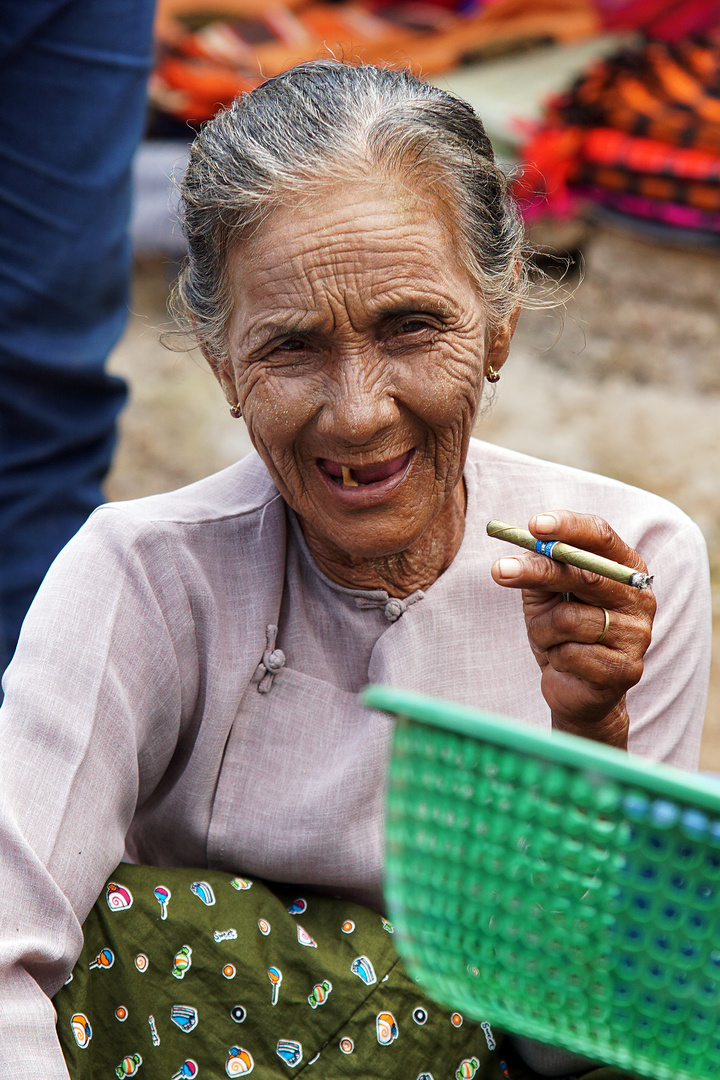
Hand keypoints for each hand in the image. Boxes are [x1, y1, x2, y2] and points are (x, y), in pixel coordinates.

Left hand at [490, 510, 655, 748]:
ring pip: (568, 618)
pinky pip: (569, 653)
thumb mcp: (546, 593)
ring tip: (547, 639)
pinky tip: (563, 662)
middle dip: (538, 571)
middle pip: (585, 574)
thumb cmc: (560, 631)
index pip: (601, 536)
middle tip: (499, 570)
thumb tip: (524, 547)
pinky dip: (553, 655)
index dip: (569, 527)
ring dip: (541, 630)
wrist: (574, 688)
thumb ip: (540, 566)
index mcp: (624, 568)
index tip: (534, 524)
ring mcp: (637, 635)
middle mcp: (639, 598)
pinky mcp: (626, 669)